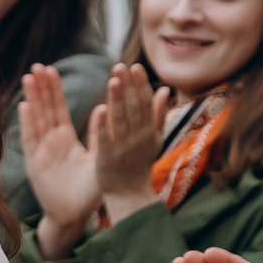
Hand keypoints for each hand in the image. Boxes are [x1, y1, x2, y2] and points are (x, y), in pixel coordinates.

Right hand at [20, 64, 101, 258]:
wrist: (74, 215)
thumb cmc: (88, 190)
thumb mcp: (98, 157)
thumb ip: (99, 134)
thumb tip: (103, 108)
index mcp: (65, 140)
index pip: (58, 109)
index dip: (53, 90)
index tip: (50, 70)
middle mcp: (51, 143)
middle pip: (44, 110)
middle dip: (41, 88)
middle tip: (37, 66)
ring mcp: (41, 152)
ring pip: (36, 120)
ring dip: (33, 99)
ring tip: (29, 78)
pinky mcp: (34, 164)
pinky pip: (31, 140)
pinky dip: (28, 123)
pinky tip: (25, 106)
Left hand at [92, 63, 170, 225]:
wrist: (129, 196)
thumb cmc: (140, 164)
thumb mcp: (154, 139)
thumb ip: (158, 114)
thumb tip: (164, 89)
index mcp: (149, 132)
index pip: (145, 104)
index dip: (140, 85)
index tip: (135, 67)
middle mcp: (137, 138)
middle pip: (133, 108)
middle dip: (127, 87)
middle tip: (121, 67)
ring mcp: (122, 148)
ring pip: (120, 120)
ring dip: (117, 100)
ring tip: (113, 80)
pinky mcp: (106, 159)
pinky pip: (105, 139)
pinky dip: (103, 125)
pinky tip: (99, 109)